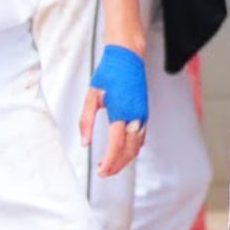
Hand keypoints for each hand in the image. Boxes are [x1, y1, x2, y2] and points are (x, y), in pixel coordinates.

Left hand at [81, 44, 147, 176]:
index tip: (101, 171)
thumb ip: (86, 120)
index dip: (109, 161)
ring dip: (125, 159)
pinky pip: (141, 136)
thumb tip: (84, 142)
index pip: (116, 144)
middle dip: (117, 165)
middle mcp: (136, 115)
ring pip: (137, 145)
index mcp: (122, 111)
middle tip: (103, 173)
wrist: (128, 56)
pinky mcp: (144, 112)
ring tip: (111, 166)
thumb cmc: (110, 73)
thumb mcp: (92, 95)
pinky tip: (124, 152)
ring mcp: (142, 114)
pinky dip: (133, 148)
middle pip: (129, 149)